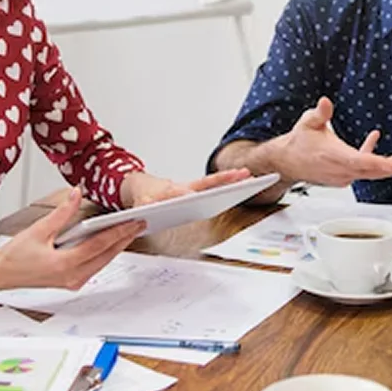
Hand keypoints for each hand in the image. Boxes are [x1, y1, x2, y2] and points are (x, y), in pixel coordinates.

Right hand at [0, 188, 144, 290]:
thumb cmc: (15, 255)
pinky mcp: (71, 282)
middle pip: (106, 256)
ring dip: (116, 247)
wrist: (1, 274)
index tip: (134, 222)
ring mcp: (72, 282)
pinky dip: (104, 254)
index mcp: (64, 264)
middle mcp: (72, 277)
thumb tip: (77, 193)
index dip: (120, 232)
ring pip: (102, 262)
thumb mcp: (39, 229)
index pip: (100, 245)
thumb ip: (62, 212)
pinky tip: (111, 243)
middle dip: (125, 239)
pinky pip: (94, 267)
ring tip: (130, 231)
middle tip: (140, 224)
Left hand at [121, 168, 251, 208]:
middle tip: (243, 174)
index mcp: (171, 190)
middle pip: (208, 182)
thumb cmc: (144, 195)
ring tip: (251, 178)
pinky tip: (242, 186)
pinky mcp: (197, 191)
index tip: (197, 196)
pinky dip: (228, 184)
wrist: (142, 187)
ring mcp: (193, 188)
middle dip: (225, 178)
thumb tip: (147, 215)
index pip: (183, 192)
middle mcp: (185, 187)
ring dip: (232, 180)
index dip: (190, 195)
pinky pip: (214, 188)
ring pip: (214, 183)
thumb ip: (144, 208)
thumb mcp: (140, 203)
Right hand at [267, 97, 391, 186]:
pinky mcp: (343, 176)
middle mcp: (343, 171)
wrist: (285, 162)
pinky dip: (372, 157)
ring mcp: (344, 176)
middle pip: (377, 171)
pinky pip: (364, 168)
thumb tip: (325, 102)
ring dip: (391, 163)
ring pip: (372, 171)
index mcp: (338, 158)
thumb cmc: (298, 143)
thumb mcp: (308, 123)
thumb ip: (319, 113)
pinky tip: (375, 139)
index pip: (370, 164)